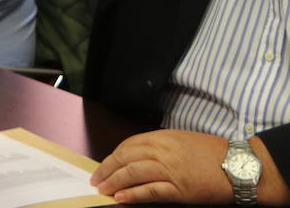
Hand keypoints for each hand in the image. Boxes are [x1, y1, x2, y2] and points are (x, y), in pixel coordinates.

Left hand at [91, 130, 236, 203]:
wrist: (240, 166)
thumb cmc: (215, 153)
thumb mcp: (183, 140)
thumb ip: (161, 146)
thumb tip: (140, 156)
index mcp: (163, 137)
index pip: (128, 145)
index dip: (113, 156)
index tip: (105, 164)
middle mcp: (163, 151)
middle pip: (125, 158)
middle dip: (107, 169)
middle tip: (96, 178)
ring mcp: (171, 170)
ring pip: (133, 174)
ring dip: (114, 182)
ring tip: (103, 189)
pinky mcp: (180, 189)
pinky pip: (150, 191)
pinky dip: (133, 195)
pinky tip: (122, 198)